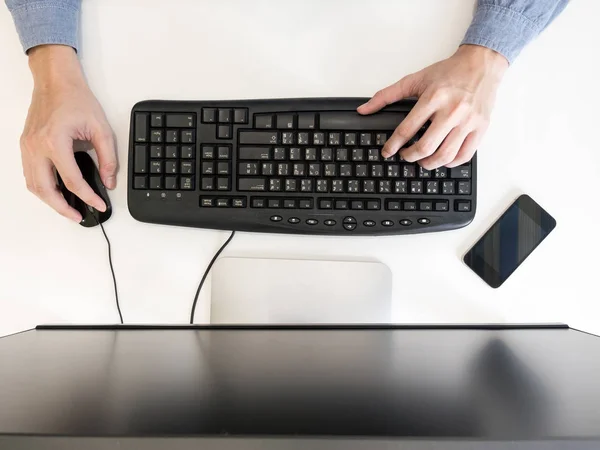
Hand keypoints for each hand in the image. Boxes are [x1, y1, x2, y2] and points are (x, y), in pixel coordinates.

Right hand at [20, 45, 116, 221]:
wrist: (55, 81)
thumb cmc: (76, 99)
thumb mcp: (101, 128)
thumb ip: (108, 158)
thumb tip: (109, 181)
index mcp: (55, 141)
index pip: (72, 181)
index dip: (88, 197)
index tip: (99, 205)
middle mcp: (36, 147)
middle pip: (45, 190)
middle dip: (63, 208)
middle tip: (79, 216)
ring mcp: (27, 147)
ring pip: (33, 185)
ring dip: (50, 201)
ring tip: (68, 208)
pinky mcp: (25, 146)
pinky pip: (29, 174)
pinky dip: (42, 188)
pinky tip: (56, 192)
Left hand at [357, 44, 507, 168]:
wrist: (481, 63)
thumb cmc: (449, 72)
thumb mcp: (415, 79)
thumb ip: (387, 96)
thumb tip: (363, 109)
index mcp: (433, 98)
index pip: (407, 129)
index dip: (393, 145)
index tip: (387, 152)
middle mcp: (451, 110)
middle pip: (426, 146)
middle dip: (410, 156)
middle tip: (405, 156)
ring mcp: (468, 121)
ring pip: (445, 155)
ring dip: (429, 164)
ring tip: (422, 161)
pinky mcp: (481, 127)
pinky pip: (465, 155)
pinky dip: (451, 163)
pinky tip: (442, 160)